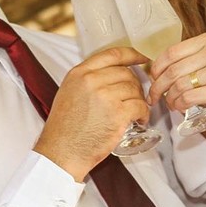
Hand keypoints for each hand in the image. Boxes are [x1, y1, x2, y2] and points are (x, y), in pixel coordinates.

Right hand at [35, 47, 148, 180]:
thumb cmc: (65, 128)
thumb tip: (113, 73)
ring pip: (135, 89)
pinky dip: (143, 113)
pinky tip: (139, 120)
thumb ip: (87, 80)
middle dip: (135, 85)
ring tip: (135, 112)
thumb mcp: (69, 93)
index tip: (142, 58)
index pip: (112, 54)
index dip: (131, 55)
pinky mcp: (117, 114)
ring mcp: (105, 96)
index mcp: (79, 73)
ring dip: (139, 100)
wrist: (61, 152)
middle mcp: (92, 81)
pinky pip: (140, 106)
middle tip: (134, 98)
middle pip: (126, 73)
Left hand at [147, 31, 205, 112]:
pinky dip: (180, 104)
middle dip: (157, 85)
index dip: (157, 67)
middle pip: (172, 69)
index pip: (172, 51)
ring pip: (179, 84)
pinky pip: (190, 96)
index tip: (154, 78)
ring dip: (168, 97)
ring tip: (169, 104)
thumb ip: (205, 55)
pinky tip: (180, 108)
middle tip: (154, 96)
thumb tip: (178, 70)